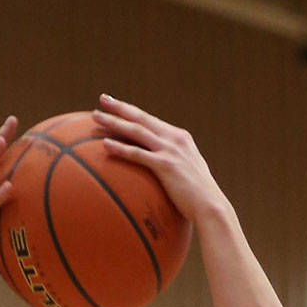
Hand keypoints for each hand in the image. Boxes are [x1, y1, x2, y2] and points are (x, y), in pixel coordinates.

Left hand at [93, 98, 222, 222]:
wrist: (211, 207)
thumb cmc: (199, 198)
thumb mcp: (189, 173)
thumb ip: (177, 165)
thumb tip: (165, 170)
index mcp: (180, 138)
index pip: (151, 120)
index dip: (133, 112)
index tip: (117, 105)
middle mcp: (174, 139)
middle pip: (141, 118)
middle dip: (120, 107)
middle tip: (103, 99)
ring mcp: (170, 151)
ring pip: (136, 131)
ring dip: (114, 122)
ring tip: (96, 118)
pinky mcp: (165, 166)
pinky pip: (137, 154)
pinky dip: (120, 148)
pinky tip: (105, 145)